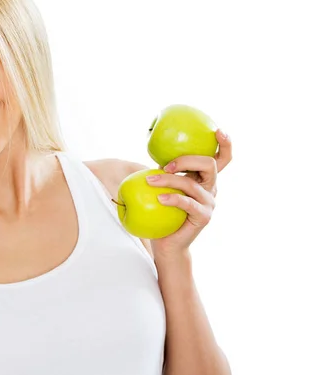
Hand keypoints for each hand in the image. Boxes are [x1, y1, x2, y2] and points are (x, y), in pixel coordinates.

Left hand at [145, 129, 232, 259]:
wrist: (167, 243)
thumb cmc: (162, 212)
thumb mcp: (163, 187)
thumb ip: (164, 172)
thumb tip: (149, 152)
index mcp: (204, 179)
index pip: (222, 159)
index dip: (225, 144)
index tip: (219, 131)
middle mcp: (211, 188)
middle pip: (209, 164)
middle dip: (187, 160)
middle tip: (166, 165)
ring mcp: (209, 203)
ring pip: (192, 183)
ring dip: (169, 179)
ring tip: (150, 180)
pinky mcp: (203, 216)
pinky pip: (188, 203)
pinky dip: (173, 198)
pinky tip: (160, 198)